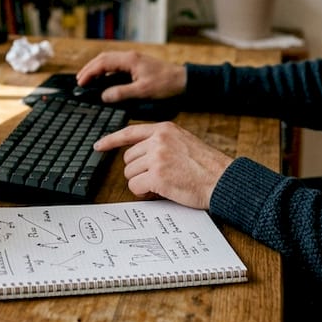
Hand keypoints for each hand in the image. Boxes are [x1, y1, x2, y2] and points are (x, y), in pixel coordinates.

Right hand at [75, 50, 186, 102]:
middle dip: (90, 68)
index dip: (89, 72)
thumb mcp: (143, 91)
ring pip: (109, 60)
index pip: (103, 62)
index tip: (80, 82)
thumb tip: (104, 96)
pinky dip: (106, 70)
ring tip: (87, 79)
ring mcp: (134, 59)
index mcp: (130, 60)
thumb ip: (122, 93)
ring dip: (97, 68)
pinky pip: (116, 64)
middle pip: (103, 58)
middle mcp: (130, 56)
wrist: (184, 80)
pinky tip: (103, 79)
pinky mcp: (137, 64)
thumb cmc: (166, 84)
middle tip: (80, 80)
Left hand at [94, 122, 232, 209]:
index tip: (99, 146)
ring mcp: (157, 157)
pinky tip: (159, 191)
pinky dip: (144, 192)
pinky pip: (135, 186)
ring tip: (162, 183)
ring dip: (142, 182)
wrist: (222, 180)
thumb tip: (139, 153)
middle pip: (128, 158)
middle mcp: (158, 140)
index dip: (111, 140)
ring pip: (130, 173)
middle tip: (156, 177)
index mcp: (165, 129)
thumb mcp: (184, 141)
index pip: (130, 132)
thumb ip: (163, 142)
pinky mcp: (157, 176)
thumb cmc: (207, 166)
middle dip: (138, 170)